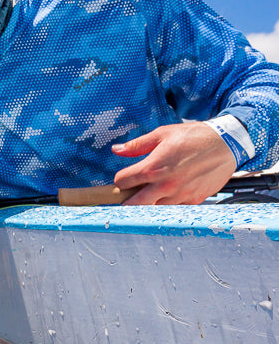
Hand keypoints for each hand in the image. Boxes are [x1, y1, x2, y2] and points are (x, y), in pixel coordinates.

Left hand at [111, 121, 236, 204]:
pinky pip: (173, 208)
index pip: (122, 182)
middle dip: (127, 200)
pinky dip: (167, 203)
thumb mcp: (162, 134)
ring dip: (148, 202)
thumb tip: (116, 149)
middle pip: (133, 204)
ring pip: (153, 208)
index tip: (124, 178)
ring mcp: (179, 195)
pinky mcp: (193, 200)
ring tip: (152, 191)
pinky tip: (169, 192)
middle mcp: (164, 185)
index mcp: (153, 167)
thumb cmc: (194, 137)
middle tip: (130, 193)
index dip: (120, 180)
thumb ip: (137, 145)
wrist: (226, 144)